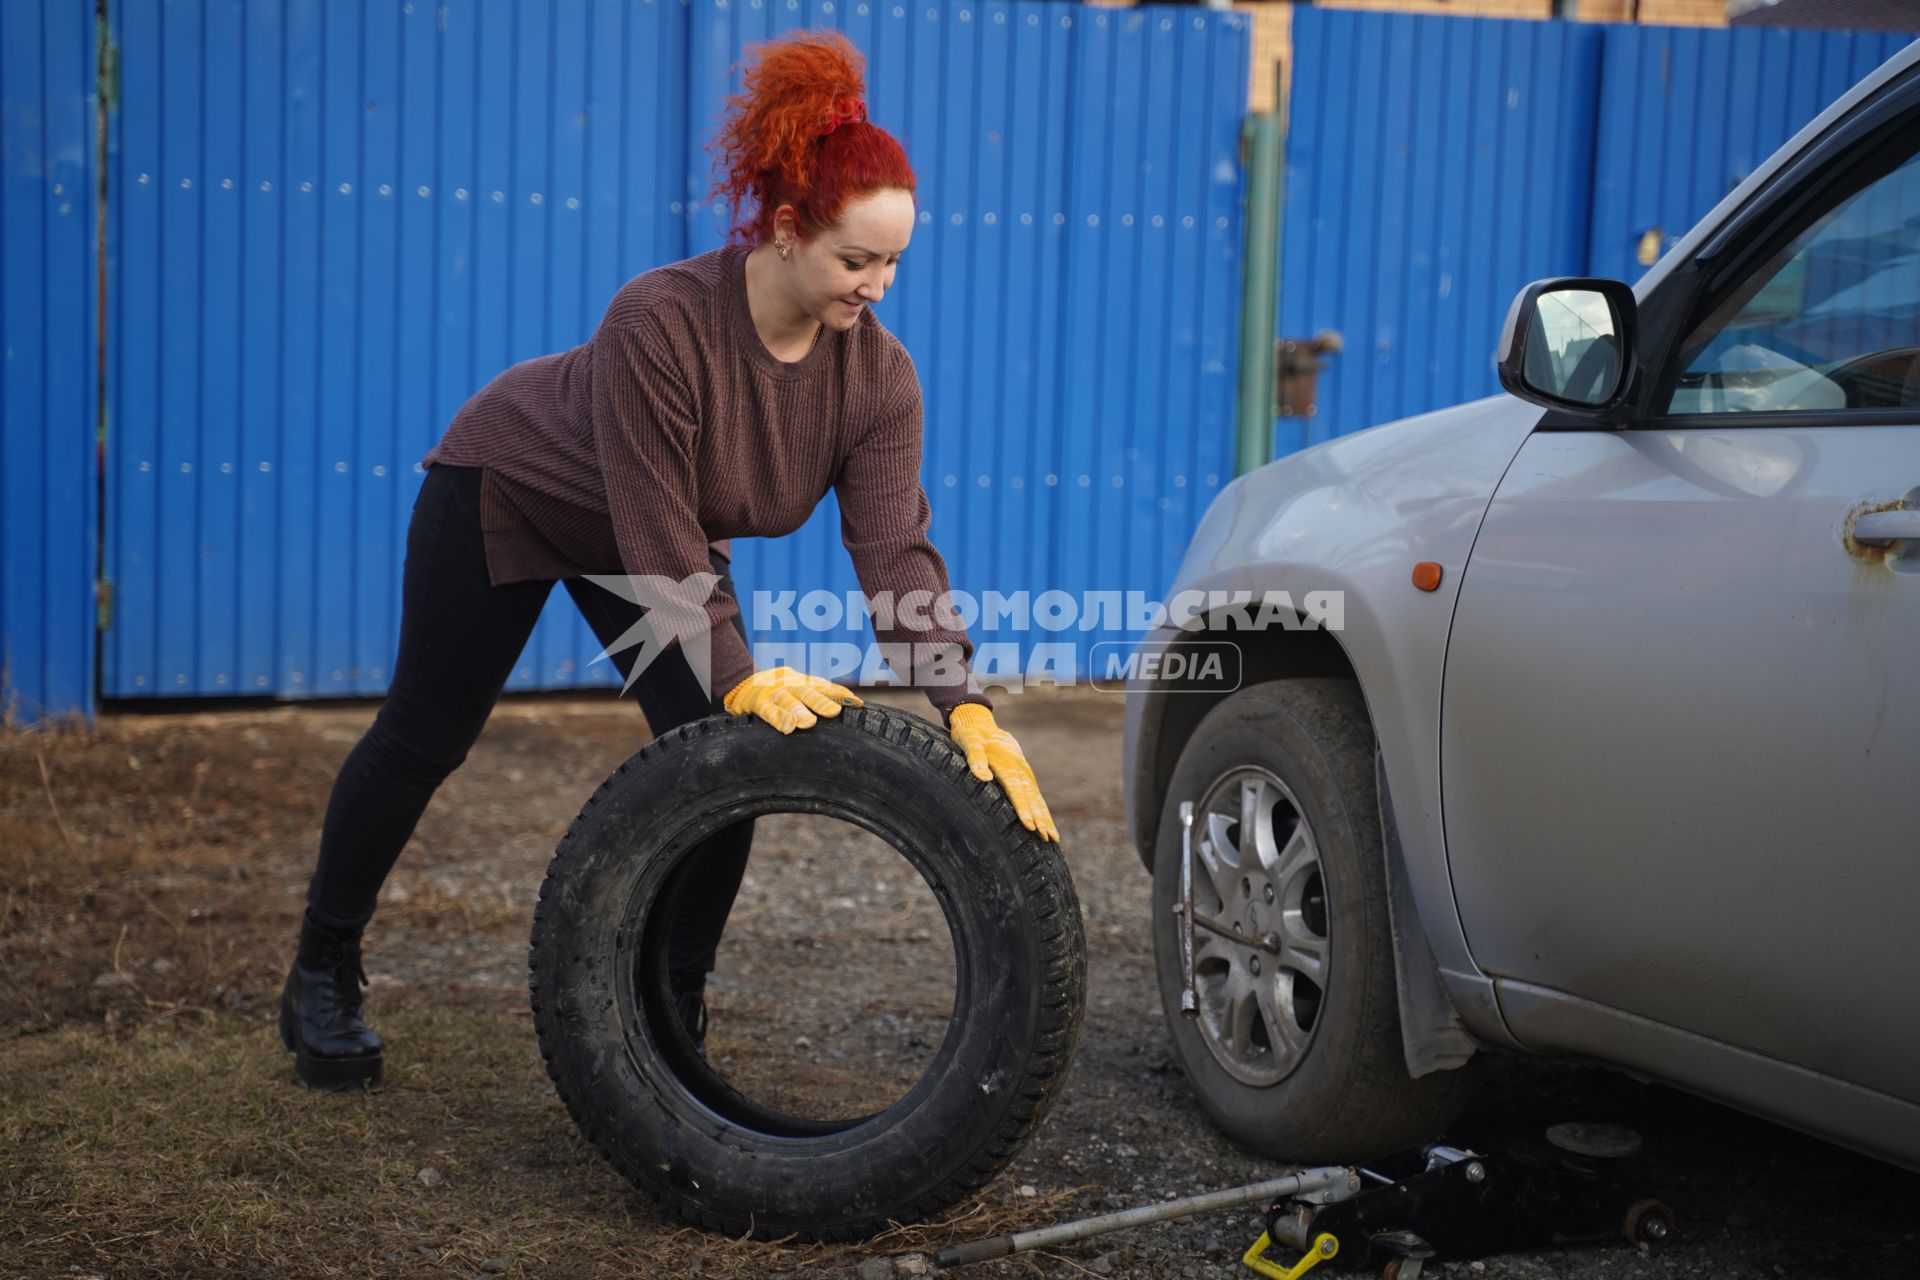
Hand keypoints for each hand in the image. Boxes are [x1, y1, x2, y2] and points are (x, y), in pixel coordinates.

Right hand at [722, 667, 862, 733]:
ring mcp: (775, 694)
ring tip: (808, 723)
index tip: (857, 703)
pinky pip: (768, 711)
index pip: (825, 687)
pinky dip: (777, 719)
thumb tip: (854, 705)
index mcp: (804, 683)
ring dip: (798, 711)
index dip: (840, 694)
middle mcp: (791, 686)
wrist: (745, 683)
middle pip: (808, 692)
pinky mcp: (759, 703)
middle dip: (821, 702)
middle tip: (834, 712)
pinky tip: (785, 727)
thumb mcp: (801, 688)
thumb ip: (822, 695)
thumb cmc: (781, 690)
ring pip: (788, 701)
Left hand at [947, 704, 1058, 842]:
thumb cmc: (971, 734)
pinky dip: (1042, 811)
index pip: (1016, 791)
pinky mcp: (1024, 775)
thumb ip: (975, 759)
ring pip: (1037, 799)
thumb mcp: (969, 742)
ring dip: (1045, 818)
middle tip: (1047, 838)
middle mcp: (1019, 770)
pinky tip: (1047, 825)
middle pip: (1031, 798)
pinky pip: (1035, 795)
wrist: (981, 723)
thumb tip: (983, 778)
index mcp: (1007, 764)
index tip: (1030, 827)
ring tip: (1053, 838)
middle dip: (1040, 819)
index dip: (1023, 810)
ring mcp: (1024, 773)